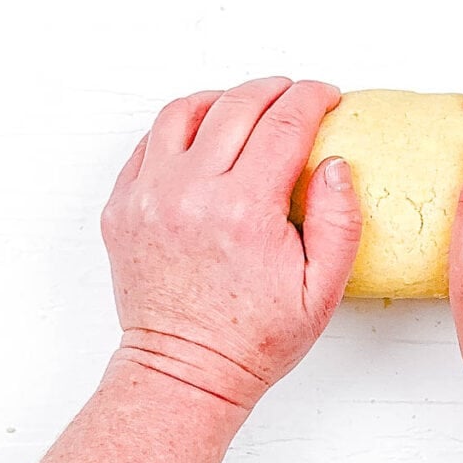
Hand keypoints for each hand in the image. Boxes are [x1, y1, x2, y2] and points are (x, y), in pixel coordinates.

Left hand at [100, 77, 361, 409]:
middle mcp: (191, 193)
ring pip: (184, 111)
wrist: (185, 372)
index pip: (285, 123)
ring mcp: (148, 197)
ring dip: (222, 99)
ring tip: (245, 108)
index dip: (311, 98)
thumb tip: (335, 165)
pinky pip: (148, 143)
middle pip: (236, 106)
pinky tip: (203, 137)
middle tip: (292, 95)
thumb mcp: (323, 290)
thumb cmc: (254, 339)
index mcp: (245, 210)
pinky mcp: (122, 208)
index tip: (324, 96)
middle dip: (273, 90)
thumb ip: (340, 222)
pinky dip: (180, 127)